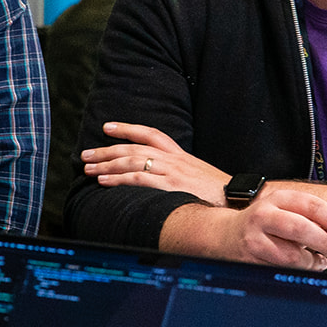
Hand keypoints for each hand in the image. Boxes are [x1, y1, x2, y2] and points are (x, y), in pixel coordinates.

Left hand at [81, 121, 228, 205]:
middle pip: (133, 148)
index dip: (127, 128)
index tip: (107, 127)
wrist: (240, 199)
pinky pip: (138, 179)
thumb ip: (180, 174)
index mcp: (181, 155)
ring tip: (88, 168)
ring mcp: (172, 171)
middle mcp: (174, 159)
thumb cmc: (221, 194)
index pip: (150, 134)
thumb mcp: (199, 177)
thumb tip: (162, 179)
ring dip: (106, 165)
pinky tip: (103, 181)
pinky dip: (118, 179)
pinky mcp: (170, 186)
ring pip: (131, 161)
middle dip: (106, 150)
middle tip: (86, 154)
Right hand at [164, 188, 326, 269]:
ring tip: (317, 261)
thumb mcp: (286, 210)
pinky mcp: (249, 259)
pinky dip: (297, 273)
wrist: (224, 235)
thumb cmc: (263, 223)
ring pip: (293, 256)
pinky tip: (300, 267)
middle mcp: (264, 215)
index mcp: (278, 198)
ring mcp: (254, 238)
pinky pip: (281, 271)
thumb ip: (313, 218)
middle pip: (302, 229)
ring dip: (312, 262)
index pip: (313, 206)